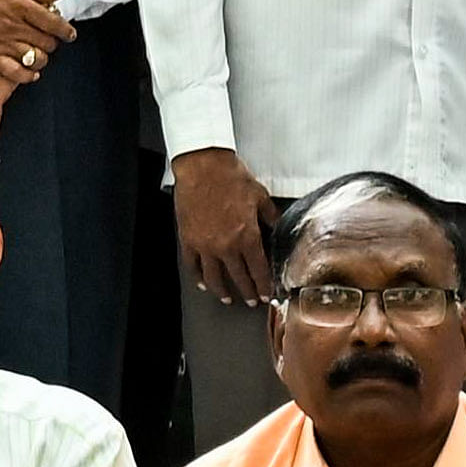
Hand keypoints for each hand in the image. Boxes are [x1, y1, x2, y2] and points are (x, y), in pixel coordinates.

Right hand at [173, 149, 274, 304]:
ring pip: (214, 277)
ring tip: (227, 299)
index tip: (267, 295)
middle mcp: (226, 246)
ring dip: (222, 291)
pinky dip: (198, 276)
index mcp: (247, 236)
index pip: (259, 270)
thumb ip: (270, 216)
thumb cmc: (231, 176)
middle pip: (239, 277)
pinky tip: (202, 282)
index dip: (264, 285)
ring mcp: (205, 245)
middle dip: (248, 292)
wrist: (203, 166)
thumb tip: (277, 226)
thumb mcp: (259, 195)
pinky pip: (193, 265)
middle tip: (252, 301)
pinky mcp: (188, 239)